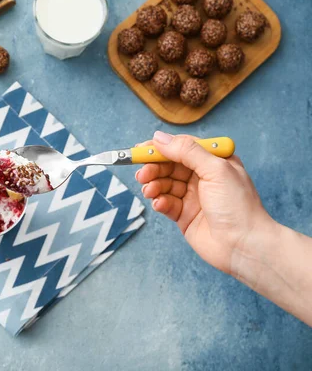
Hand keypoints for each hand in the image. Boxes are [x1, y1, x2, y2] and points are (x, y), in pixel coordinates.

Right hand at [135, 131, 274, 274]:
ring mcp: (193, 197)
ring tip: (149, 191)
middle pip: (169, 165)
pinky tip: (160, 204)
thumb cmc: (238, 206)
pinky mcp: (185, 215)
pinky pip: (166, 203)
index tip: (141, 149)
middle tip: (142, 174)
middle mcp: (203, 177)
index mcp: (214, 161)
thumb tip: (160, 138)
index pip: (182, 147)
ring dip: (154, 185)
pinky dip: (159, 202)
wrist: (244, 246)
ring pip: (164, 184)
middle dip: (153, 168)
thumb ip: (187, 151)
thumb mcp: (215, 170)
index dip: (160, 147)